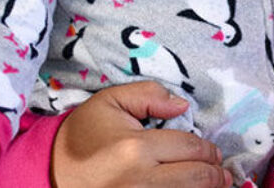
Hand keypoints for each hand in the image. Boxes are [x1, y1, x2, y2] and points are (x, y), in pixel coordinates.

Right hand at [52, 81, 231, 187]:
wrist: (52, 173)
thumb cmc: (84, 135)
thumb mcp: (110, 102)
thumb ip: (148, 95)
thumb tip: (183, 105)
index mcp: (135, 148)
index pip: (190, 147)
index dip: (208, 150)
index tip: (214, 152)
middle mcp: (139, 180)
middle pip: (196, 178)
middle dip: (215, 174)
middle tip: (221, 171)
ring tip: (218, 185)